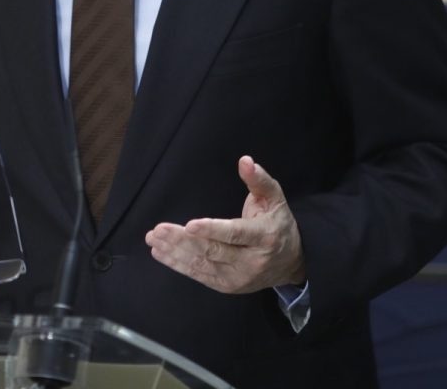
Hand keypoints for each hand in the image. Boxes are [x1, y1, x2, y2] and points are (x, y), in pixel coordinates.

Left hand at [145, 156, 306, 294]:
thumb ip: (259, 180)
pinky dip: (179, 265)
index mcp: (264, 237)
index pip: (235, 234)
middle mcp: (251, 261)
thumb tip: (244, 160)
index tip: (189, 224)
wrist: (292, 262)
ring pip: (202, 264)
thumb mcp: (275, 199)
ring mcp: (238, 278)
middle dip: (183, 240)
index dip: (212, 230)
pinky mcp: (227, 286)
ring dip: (175, 252)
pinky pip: (200, 275)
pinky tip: (161, 254)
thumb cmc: (278, 223)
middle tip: (159, 230)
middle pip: (213, 251)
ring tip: (153, 239)